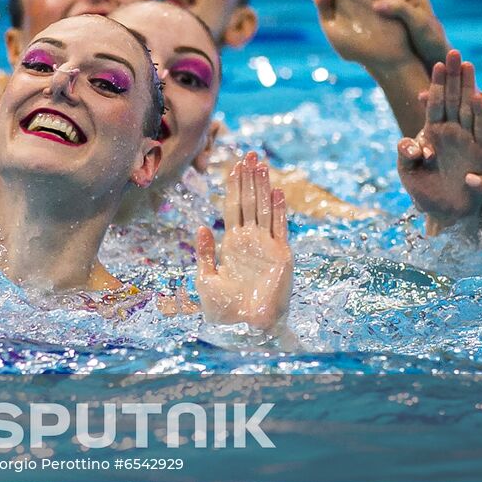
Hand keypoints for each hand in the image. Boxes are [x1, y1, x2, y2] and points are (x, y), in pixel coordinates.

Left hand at [196, 152, 293, 332]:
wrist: (243, 328)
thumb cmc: (224, 309)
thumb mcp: (206, 277)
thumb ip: (205, 252)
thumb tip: (201, 226)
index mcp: (233, 244)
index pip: (234, 208)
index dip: (234, 186)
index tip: (234, 164)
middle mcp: (251, 241)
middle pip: (250, 202)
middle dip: (249, 178)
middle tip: (250, 153)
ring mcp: (267, 247)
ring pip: (265, 209)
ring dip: (263, 187)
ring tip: (261, 164)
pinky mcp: (280, 256)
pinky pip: (279, 228)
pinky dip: (278, 210)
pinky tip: (276, 192)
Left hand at [396, 51, 481, 226]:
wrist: (448, 215)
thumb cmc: (427, 193)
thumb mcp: (409, 173)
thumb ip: (407, 155)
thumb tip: (409, 142)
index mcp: (434, 134)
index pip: (435, 104)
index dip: (437, 85)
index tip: (438, 63)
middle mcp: (453, 134)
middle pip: (454, 99)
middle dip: (454, 76)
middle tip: (454, 52)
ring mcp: (469, 141)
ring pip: (470, 108)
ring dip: (468, 88)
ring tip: (467, 67)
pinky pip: (481, 131)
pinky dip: (479, 114)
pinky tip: (477, 97)